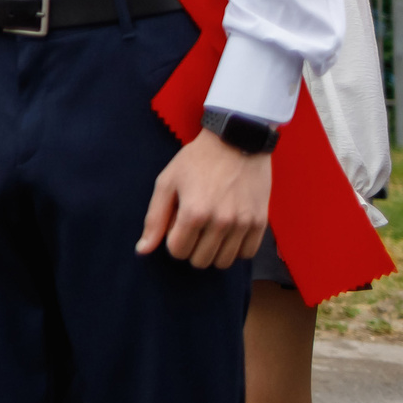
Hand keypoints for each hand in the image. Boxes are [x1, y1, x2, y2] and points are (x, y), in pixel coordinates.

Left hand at [138, 130, 270, 268]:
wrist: (236, 140)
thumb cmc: (197, 160)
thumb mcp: (167, 182)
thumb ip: (154, 219)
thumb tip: (142, 250)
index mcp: (194, 213)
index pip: (177, 251)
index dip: (172, 241)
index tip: (176, 225)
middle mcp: (221, 222)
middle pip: (200, 261)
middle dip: (191, 248)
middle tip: (193, 227)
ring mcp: (243, 223)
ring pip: (224, 262)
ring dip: (213, 251)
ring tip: (210, 231)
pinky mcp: (260, 222)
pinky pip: (247, 254)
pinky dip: (235, 249)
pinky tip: (228, 233)